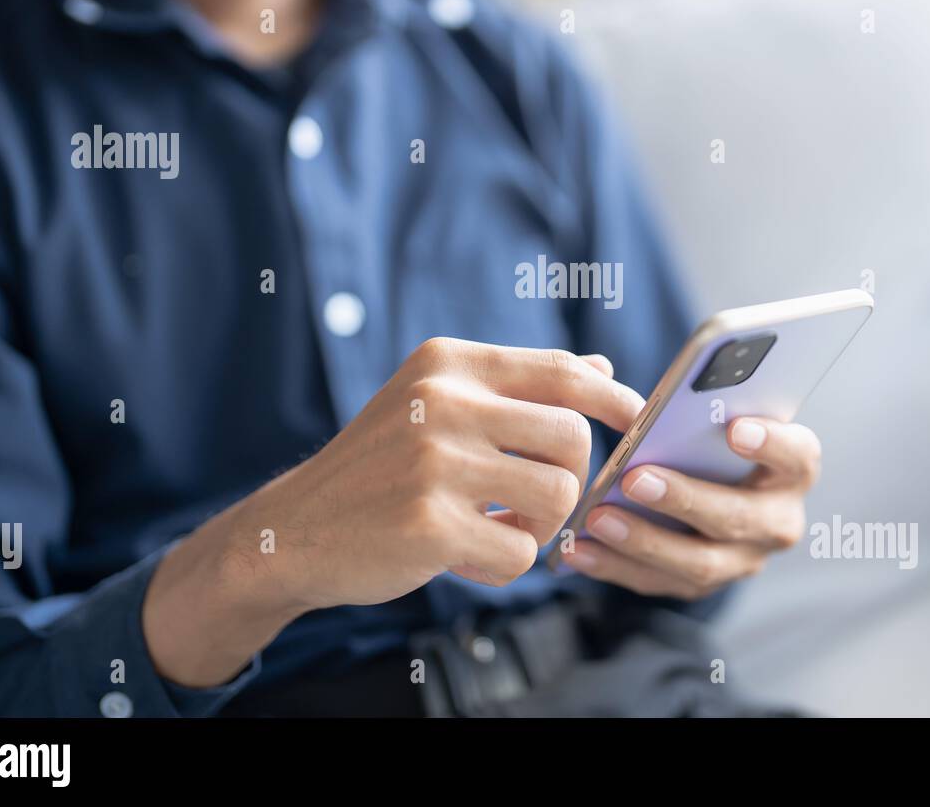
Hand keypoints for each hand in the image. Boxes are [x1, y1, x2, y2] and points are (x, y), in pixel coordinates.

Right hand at [142, 338, 642, 685]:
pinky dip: (504, 563)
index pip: (561, 370)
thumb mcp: (436, 405)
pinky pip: (521, 550)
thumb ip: (515, 388)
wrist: (294, 530)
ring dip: (540, 524)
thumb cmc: (379, 468)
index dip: (613, 396)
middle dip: (569, 478)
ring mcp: (435, 462)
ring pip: (557, 494)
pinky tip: (465, 556)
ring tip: (498, 527)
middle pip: (572, 435)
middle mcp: (442, 401)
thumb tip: (601, 366)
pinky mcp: (430, 523)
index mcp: (447, 365)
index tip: (635, 420)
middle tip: (531, 500)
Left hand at [560, 417, 819, 599]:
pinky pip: (658, 582)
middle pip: (738, 516)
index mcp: (791, 467)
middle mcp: (777, 519)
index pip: (797, 456)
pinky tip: (578, 549)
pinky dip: (615, 566)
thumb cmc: (703, 435)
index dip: (771, 444)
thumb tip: (605, 369)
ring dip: (644, 540)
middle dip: (685, 498)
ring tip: (597, 518)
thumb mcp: (707, 413)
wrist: (706, 485)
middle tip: (635, 477)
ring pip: (699, 562)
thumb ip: (683, 397)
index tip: (734, 427)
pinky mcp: (702, 584)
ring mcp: (742, 559)